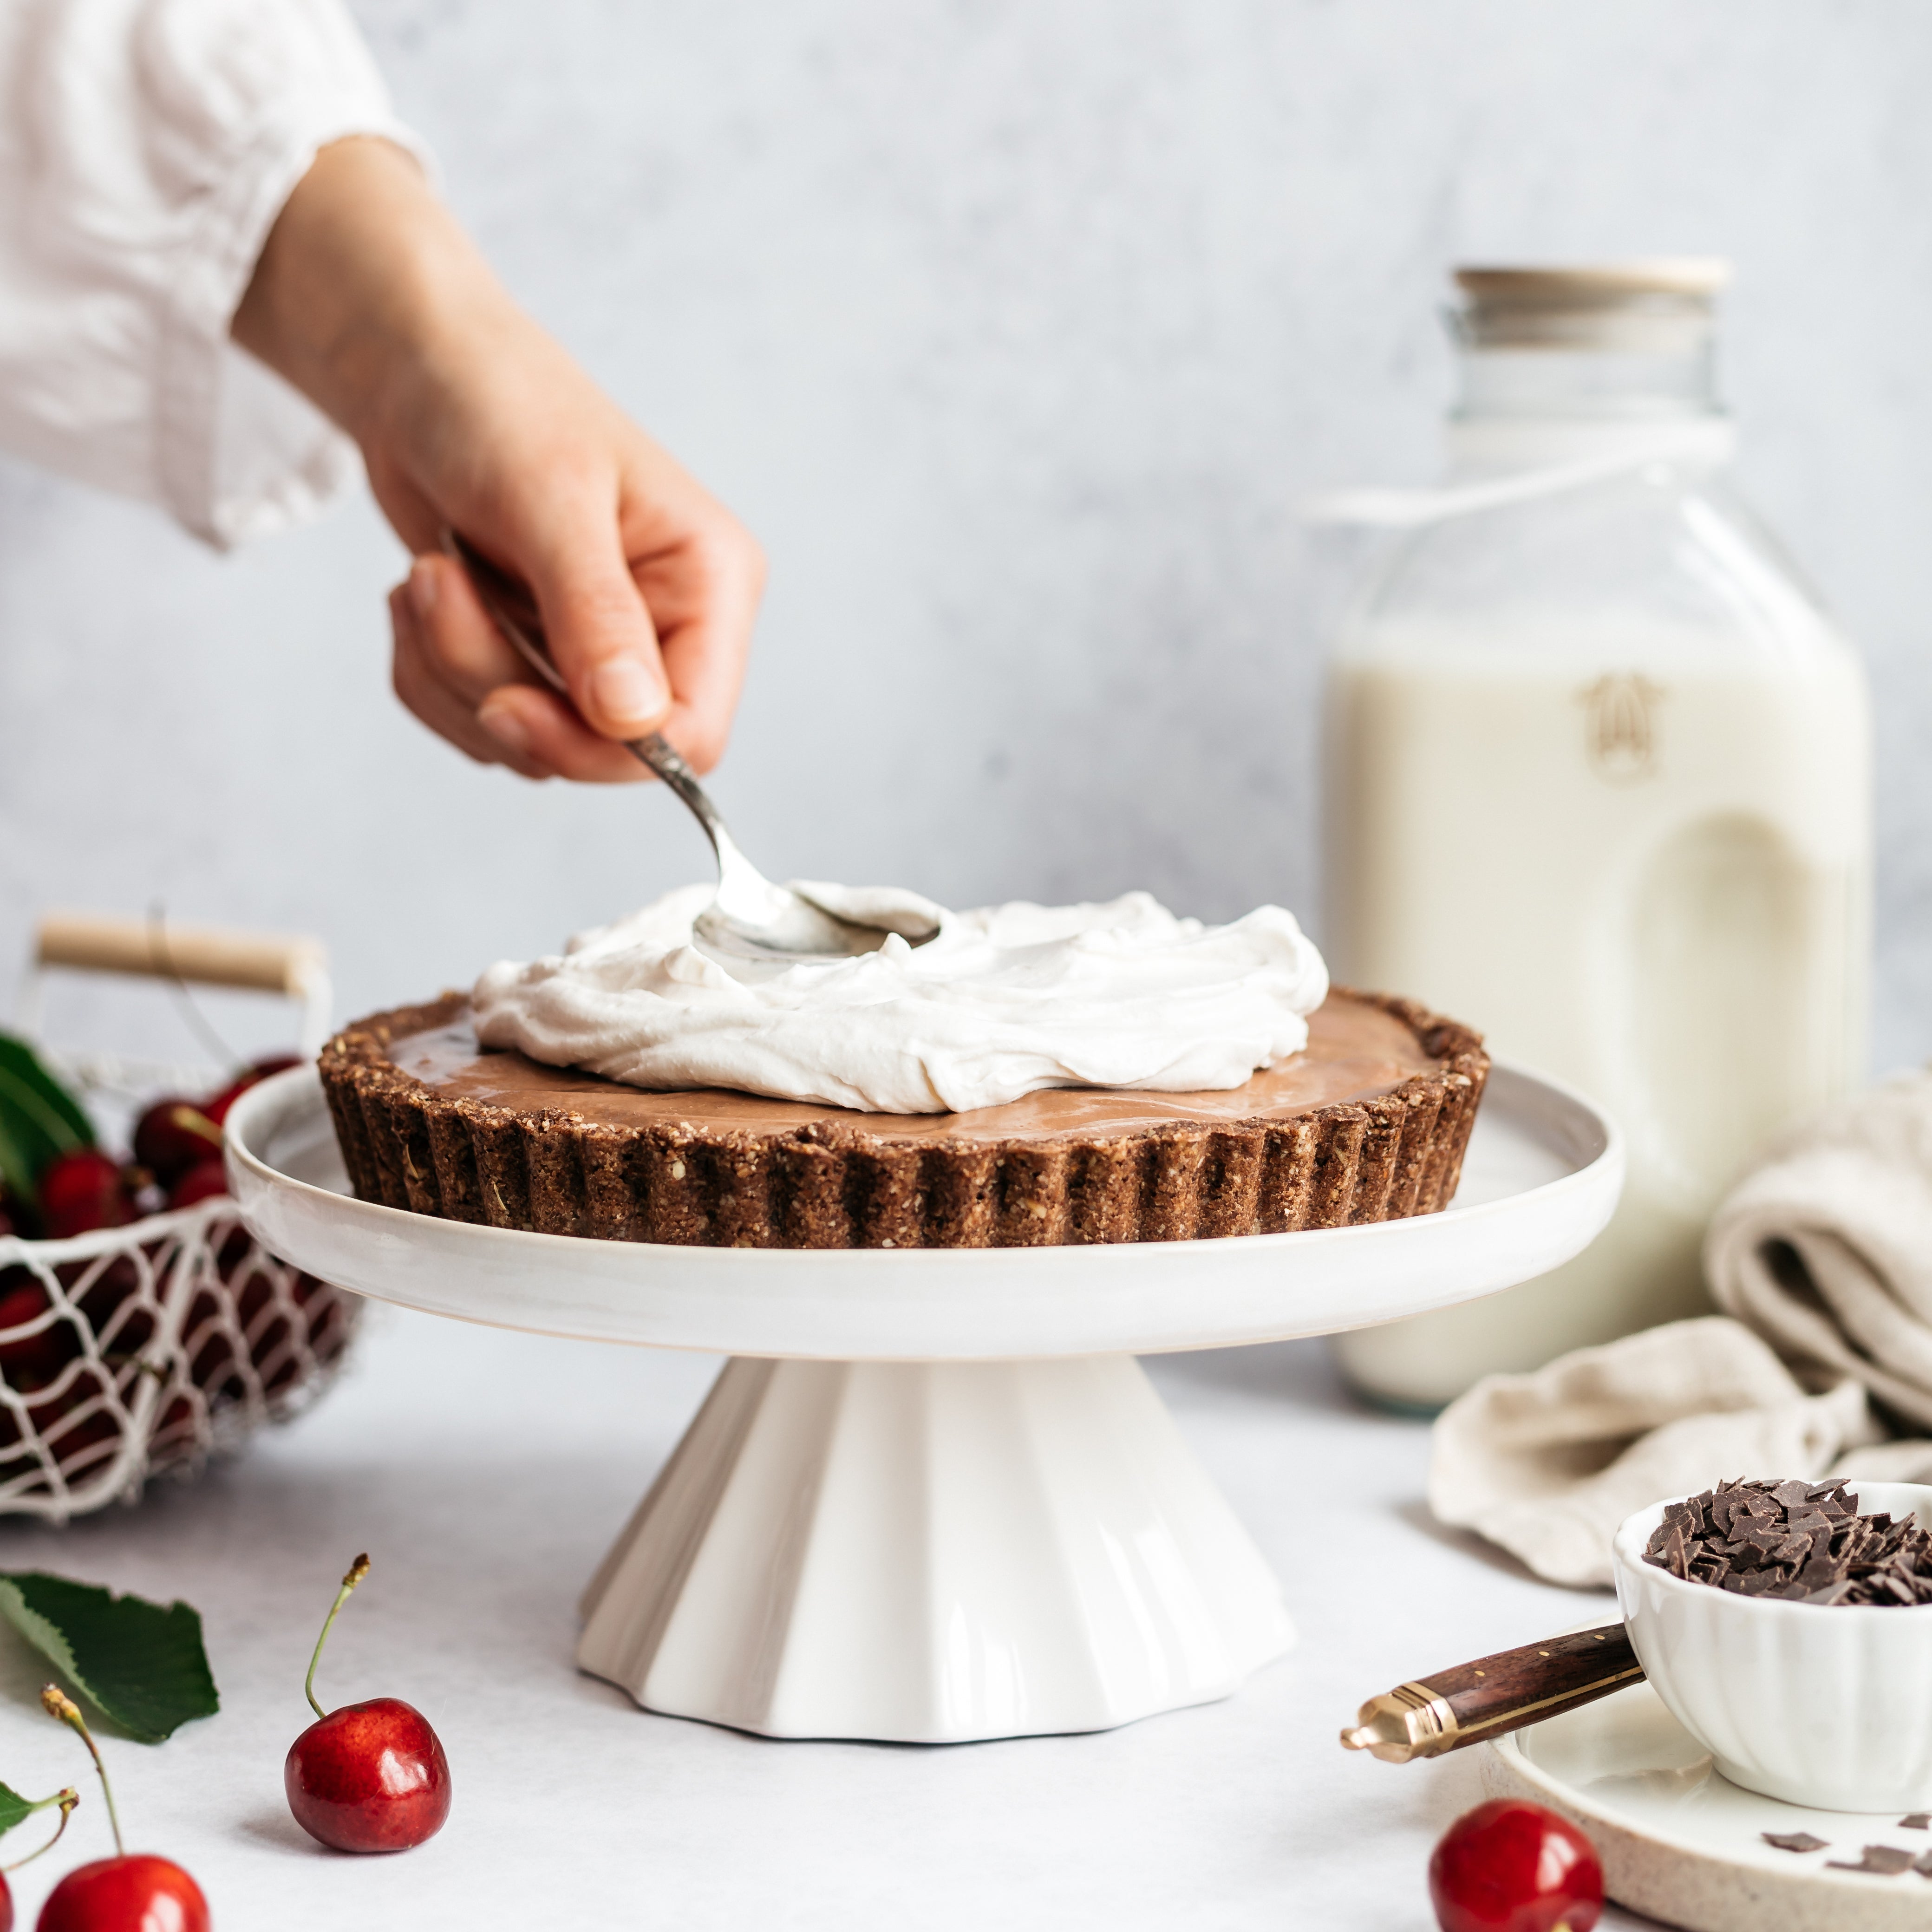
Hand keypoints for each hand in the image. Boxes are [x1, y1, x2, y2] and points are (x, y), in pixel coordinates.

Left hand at [233, 138, 762, 780]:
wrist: (415, 368)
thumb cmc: (497, 402)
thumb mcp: (550, 501)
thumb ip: (597, 617)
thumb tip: (635, 723)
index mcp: (709, 586)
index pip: (692, 733)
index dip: (603, 749)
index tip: (506, 707)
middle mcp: (667, 630)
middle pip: (601, 750)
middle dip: (499, 691)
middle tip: (440, 592)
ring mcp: (598, 652)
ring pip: (529, 746)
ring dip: (451, 672)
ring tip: (430, 574)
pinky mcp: (534, 661)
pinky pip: (477, 724)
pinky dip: (428, 672)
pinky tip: (425, 590)